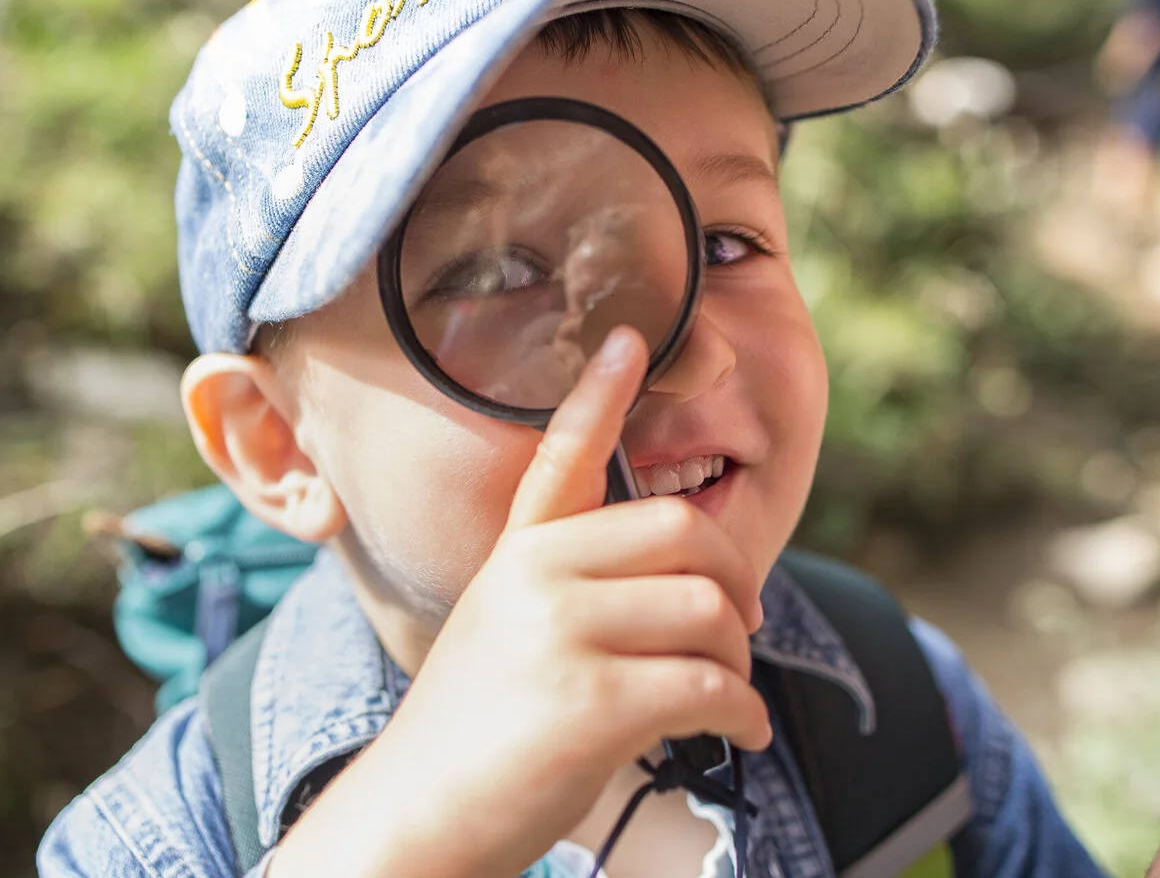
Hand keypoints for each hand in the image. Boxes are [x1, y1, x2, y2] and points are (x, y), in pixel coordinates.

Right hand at [267, 327, 772, 877]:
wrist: (417, 821)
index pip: (563, 455)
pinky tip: (738, 734)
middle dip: (737, 587)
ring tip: (727, 697)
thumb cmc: (475, 739)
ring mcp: (557, 633)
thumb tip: (695, 597)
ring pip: (708, 612)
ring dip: (738, 662)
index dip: (601, 395)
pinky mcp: (587, 700)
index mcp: (515, 555)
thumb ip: (570, 596)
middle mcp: (533, 577)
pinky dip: (742, 714)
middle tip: (741, 631)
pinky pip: (709, 685)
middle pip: (684, 534)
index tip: (632, 339)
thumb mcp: (500, 636)